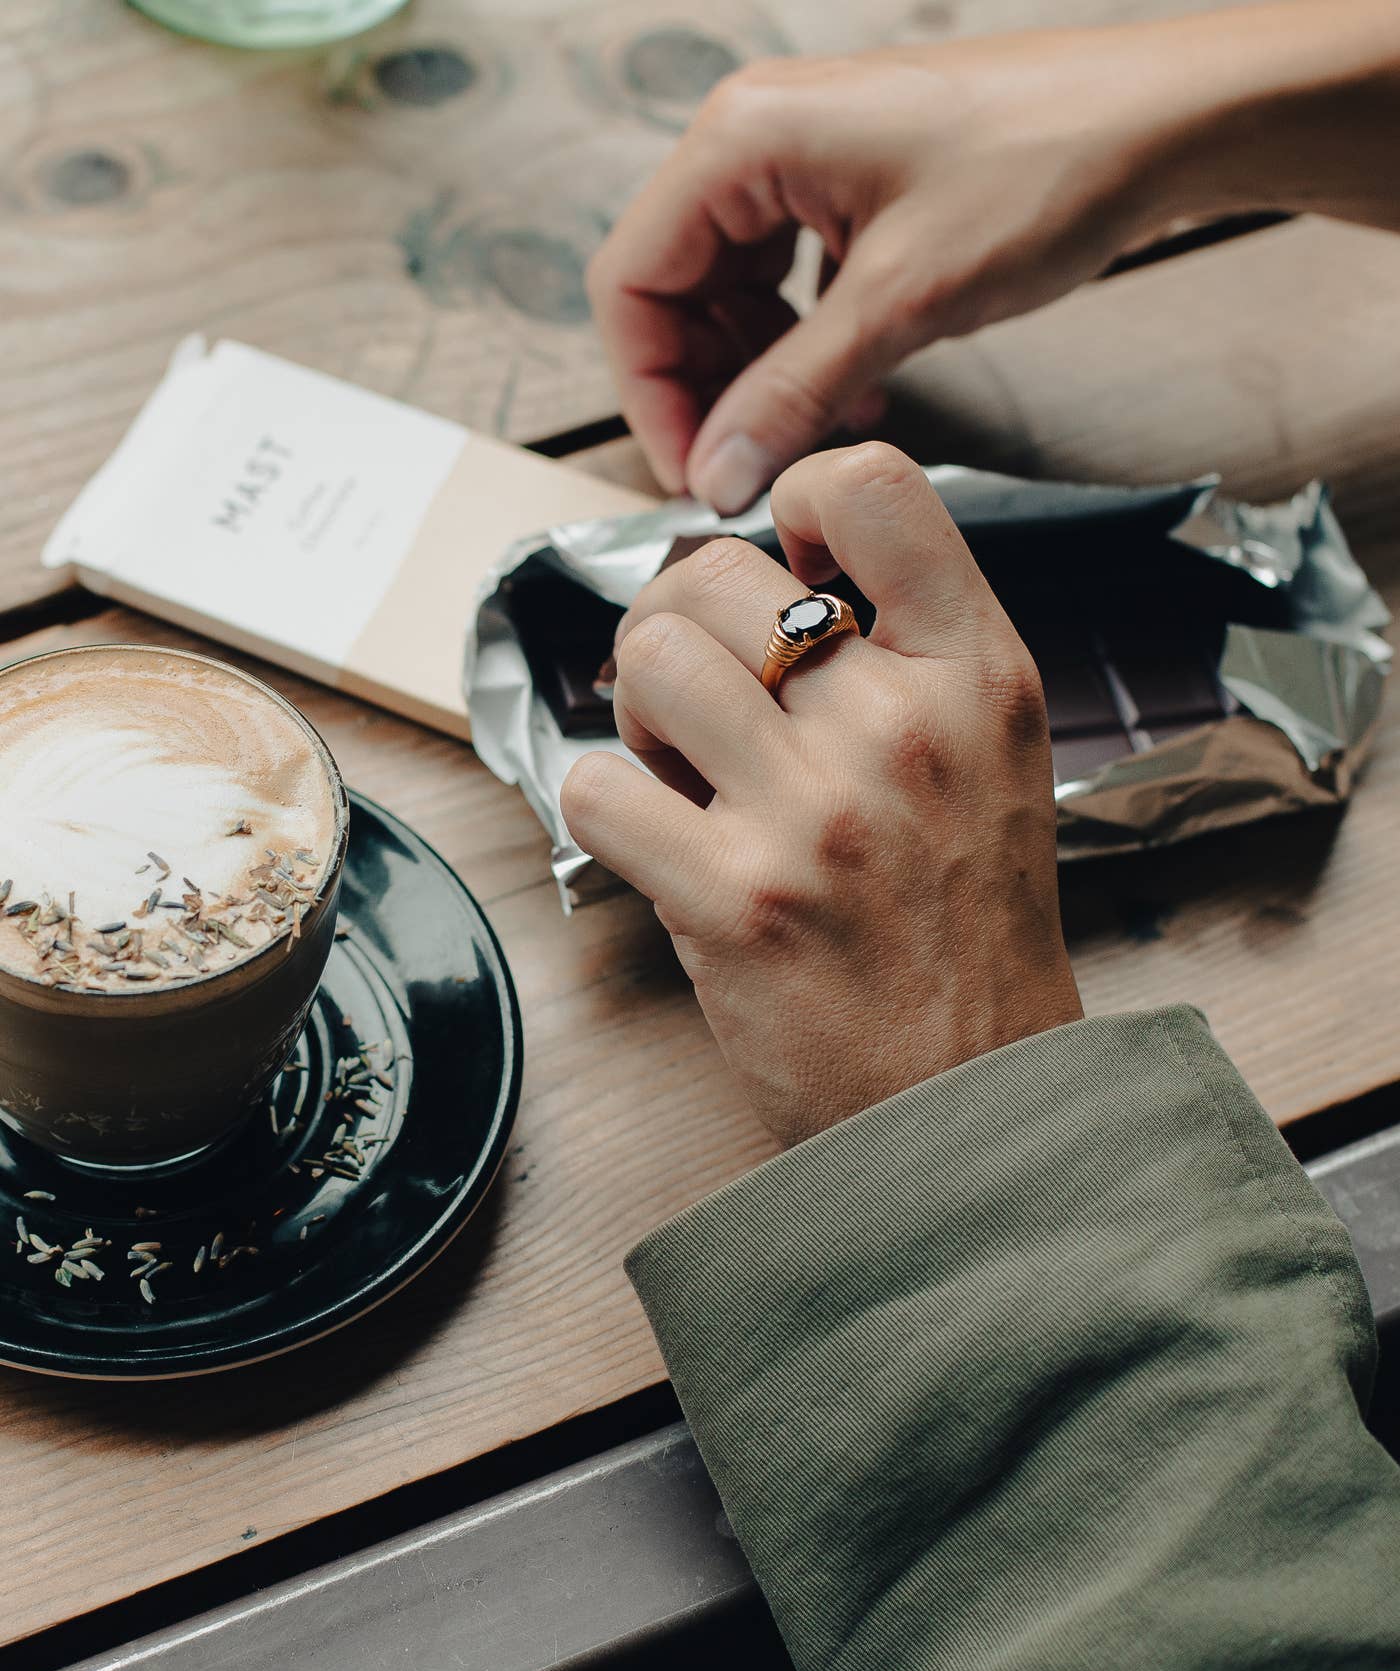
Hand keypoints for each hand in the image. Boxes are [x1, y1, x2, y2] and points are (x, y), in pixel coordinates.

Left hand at [560, 444, 1082, 1148]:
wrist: (971, 1097)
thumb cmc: (966, 928)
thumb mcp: (992, 759)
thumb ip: (907, 654)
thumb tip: (770, 571)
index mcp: (977, 675)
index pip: (870, 487)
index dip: (793, 501)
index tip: (783, 571)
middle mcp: (902, 726)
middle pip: (712, 575)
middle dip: (680, 629)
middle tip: (703, 704)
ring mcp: (816, 812)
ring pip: (647, 660)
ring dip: (638, 713)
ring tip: (679, 770)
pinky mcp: (735, 899)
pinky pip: (593, 787)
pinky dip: (604, 808)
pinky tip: (655, 840)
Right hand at [588, 4, 1399, 514]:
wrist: (1161, 121)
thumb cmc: (1041, 169)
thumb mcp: (901, 303)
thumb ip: (793, 393)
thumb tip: (714, 475)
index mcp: (742, 139)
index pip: (629, 282)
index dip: (647, 393)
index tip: (692, 475)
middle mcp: (756, 137)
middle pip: (671, 291)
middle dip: (704, 391)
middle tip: (748, 474)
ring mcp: (803, 160)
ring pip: (728, 296)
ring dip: (761, 378)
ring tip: (819, 435)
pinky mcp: (848, 187)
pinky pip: (788, 285)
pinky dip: (806, 350)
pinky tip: (857, 397)